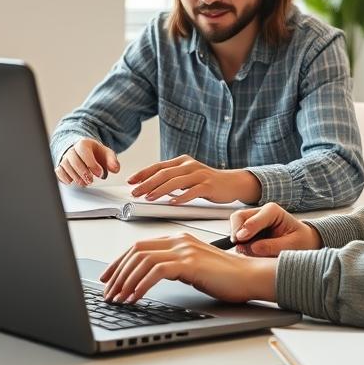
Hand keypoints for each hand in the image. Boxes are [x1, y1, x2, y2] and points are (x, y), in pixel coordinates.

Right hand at [55, 138, 119, 185]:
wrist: (83, 151)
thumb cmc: (95, 153)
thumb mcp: (106, 154)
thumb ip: (112, 161)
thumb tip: (115, 169)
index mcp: (83, 143)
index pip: (84, 152)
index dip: (92, 164)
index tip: (100, 173)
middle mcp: (72, 150)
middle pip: (73, 160)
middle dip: (83, 172)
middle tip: (91, 180)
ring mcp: (65, 158)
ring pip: (65, 166)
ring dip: (75, 177)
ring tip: (84, 183)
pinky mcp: (61, 166)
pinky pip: (58, 171)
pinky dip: (64, 177)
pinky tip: (71, 181)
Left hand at [99, 233, 277, 303]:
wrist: (251, 277)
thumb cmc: (226, 277)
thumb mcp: (192, 268)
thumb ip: (172, 267)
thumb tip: (146, 279)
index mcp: (177, 239)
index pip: (138, 247)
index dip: (119, 262)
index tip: (108, 278)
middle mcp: (178, 240)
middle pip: (136, 251)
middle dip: (117, 273)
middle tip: (109, 292)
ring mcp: (184, 250)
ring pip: (142, 260)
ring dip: (126, 281)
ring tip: (119, 298)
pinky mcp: (190, 263)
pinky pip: (156, 271)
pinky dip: (142, 284)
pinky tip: (136, 297)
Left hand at [127, 155, 261, 203]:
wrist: (232, 183)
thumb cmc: (207, 182)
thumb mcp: (187, 176)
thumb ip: (172, 179)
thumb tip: (150, 187)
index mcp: (182, 161)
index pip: (158, 166)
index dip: (143, 173)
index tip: (131, 181)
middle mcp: (189, 165)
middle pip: (164, 173)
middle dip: (147, 183)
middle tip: (135, 192)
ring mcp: (200, 174)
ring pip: (175, 181)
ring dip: (160, 190)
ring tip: (149, 198)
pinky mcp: (209, 185)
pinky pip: (193, 191)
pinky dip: (181, 197)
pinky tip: (173, 203)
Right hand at [227, 202, 321, 256]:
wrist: (303, 243)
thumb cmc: (301, 241)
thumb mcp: (292, 245)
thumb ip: (272, 246)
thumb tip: (252, 248)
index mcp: (272, 211)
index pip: (253, 217)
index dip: (246, 228)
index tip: (240, 239)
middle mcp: (260, 214)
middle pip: (238, 217)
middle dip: (236, 231)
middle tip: (238, 245)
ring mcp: (253, 223)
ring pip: (235, 228)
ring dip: (238, 241)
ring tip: (249, 253)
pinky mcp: (249, 233)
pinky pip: (238, 238)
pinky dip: (241, 246)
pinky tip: (250, 253)